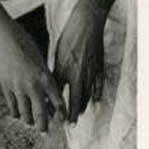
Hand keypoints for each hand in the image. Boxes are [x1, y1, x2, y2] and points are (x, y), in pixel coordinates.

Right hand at [0, 23, 66, 131]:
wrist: (5, 39)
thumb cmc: (26, 46)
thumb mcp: (41, 63)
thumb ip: (45, 79)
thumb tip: (47, 94)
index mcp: (46, 79)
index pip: (58, 103)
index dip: (60, 114)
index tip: (62, 121)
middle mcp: (34, 86)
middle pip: (41, 114)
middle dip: (44, 126)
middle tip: (45, 132)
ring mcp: (19, 88)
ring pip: (25, 113)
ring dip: (29, 121)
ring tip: (30, 124)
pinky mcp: (6, 87)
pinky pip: (12, 106)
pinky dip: (16, 112)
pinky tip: (18, 114)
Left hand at [53, 2, 106, 123]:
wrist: (86, 25)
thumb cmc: (69, 37)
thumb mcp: (57, 53)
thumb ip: (55, 70)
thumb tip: (50, 83)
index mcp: (62, 69)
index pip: (57, 93)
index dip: (54, 105)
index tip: (51, 115)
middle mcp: (75, 74)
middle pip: (73, 99)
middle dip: (70, 114)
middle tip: (68, 124)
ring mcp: (89, 72)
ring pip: (86, 96)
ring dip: (82, 107)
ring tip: (78, 115)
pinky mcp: (98, 69)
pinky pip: (98, 86)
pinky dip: (96, 95)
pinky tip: (95, 101)